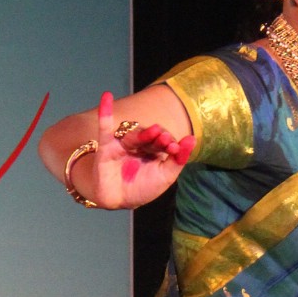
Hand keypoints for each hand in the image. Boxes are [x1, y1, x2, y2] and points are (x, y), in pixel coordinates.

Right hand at [72, 91, 194, 207]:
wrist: (119, 201)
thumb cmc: (143, 189)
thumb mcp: (165, 177)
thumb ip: (178, 159)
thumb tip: (192, 138)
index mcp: (154, 150)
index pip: (164, 139)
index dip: (170, 142)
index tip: (174, 148)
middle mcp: (139, 144)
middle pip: (150, 134)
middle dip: (159, 137)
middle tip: (165, 140)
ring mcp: (123, 144)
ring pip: (134, 134)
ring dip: (144, 134)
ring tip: (154, 132)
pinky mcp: (107, 146)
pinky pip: (105, 126)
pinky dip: (105, 111)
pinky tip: (106, 96)